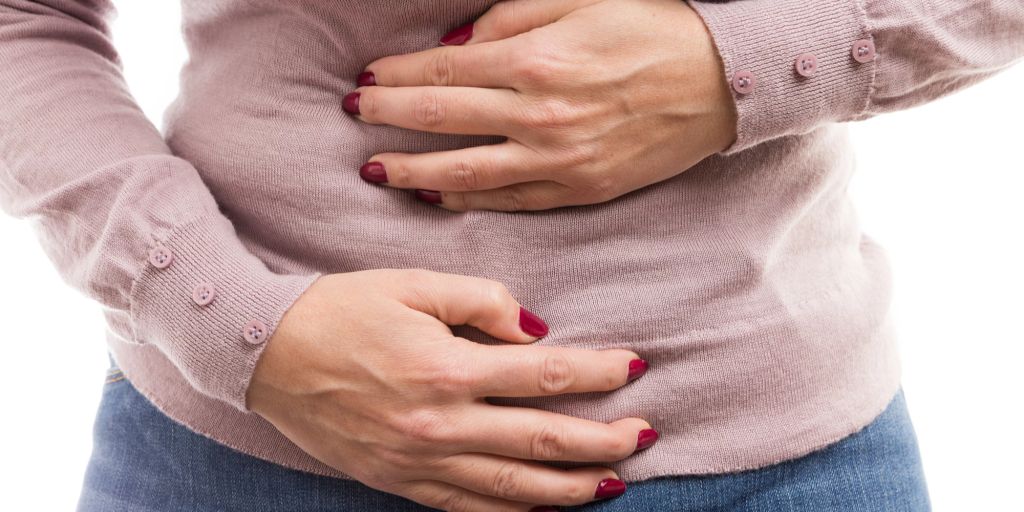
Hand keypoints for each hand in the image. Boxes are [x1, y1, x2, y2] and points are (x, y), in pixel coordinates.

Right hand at [248, 270, 654, 510]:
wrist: (264, 353)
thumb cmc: (340, 309)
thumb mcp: (412, 284)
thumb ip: (482, 300)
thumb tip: (536, 328)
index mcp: (445, 368)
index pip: (544, 376)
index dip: (598, 373)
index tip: (635, 366)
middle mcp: (438, 424)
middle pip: (542, 441)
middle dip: (602, 441)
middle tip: (646, 435)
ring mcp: (418, 462)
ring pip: (513, 487)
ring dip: (572, 487)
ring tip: (615, 481)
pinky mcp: (399, 481)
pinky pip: (467, 506)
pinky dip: (513, 510)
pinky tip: (545, 507)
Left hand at [345, 0, 735, 211]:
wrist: (721, 79)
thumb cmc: (651, 28)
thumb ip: (511, 17)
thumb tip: (457, 43)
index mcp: (535, 60)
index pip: (443, 70)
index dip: (397, 76)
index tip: (367, 79)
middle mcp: (538, 116)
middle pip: (442, 120)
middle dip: (388, 118)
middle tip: (353, 117)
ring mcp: (558, 161)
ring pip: (465, 172)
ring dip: (412, 170)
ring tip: (375, 170)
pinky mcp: (579, 190)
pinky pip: (509, 201)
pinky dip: (466, 199)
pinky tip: (435, 195)